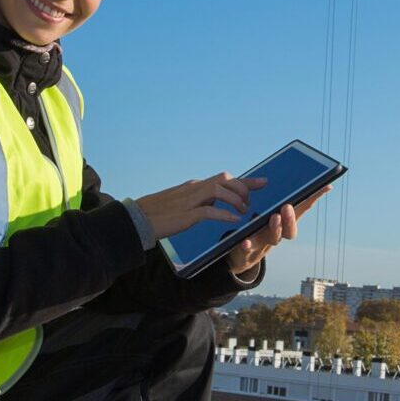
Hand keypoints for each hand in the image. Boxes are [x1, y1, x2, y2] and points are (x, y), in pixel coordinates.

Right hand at [134, 173, 264, 239]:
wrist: (137, 218)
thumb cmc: (158, 213)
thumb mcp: (181, 202)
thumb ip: (197, 200)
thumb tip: (213, 202)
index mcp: (194, 187)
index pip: (224, 179)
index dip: (245, 181)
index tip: (262, 182)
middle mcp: (194, 189)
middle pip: (225, 180)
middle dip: (244, 188)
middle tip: (254, 199)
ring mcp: (190, 201)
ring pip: (220, 191)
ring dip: (236, 200)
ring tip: (244, 211)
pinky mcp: (185, 215)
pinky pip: (209, 211)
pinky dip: (224, 215)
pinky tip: (235, 220)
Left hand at [229, 186, 327, 277]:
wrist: (237, 248)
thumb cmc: (252, 220)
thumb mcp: (255, 201)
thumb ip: (261, 188)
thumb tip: (271, 177)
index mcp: (283, 218)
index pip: (302, 207)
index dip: (314, 197)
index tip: (326, 185)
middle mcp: (278, 231)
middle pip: (291, 229)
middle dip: (291, 218)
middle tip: (287, 207)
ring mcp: (264, 240)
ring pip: (275, 238)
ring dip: (276, 228)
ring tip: (274, 218)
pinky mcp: (248, 248)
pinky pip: (250, 248)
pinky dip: (248, 245)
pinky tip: (245, 241)